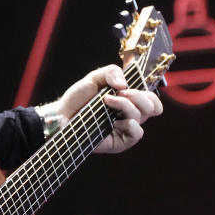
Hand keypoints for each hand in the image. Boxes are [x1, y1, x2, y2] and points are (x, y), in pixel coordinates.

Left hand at [47, 64, 162, 152]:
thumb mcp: (94, 78)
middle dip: (137, 96)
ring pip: (141, 117)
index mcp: (129, 101)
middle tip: (118, 92)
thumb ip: (111, 72)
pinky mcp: (119, 142)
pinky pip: (136, 134)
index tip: (127, 87)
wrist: (62, 113)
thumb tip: (124, 84)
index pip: (152, 100)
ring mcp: (125, 129)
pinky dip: (130, 124)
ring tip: (106, 101)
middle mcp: (130, 115)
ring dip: (126, 105)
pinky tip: (116, 120)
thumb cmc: (79, 98)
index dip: (147, 93)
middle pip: (152, 107)